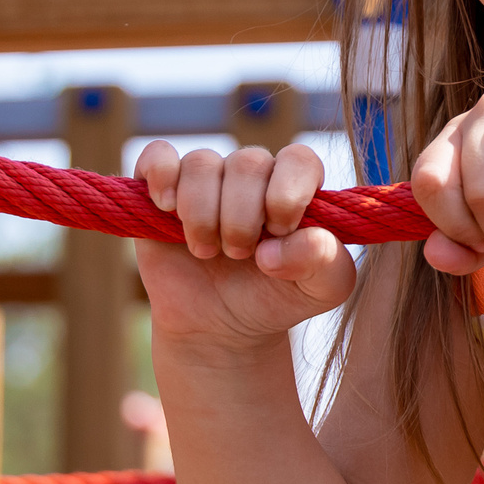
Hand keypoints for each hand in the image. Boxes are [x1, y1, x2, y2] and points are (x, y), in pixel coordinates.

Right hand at [134, 141, 356, 357]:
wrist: (221, 328)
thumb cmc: (275, 298)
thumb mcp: (322, 290)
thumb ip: (326, 262)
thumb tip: (285, 245)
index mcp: (294, 186)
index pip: (299, 159)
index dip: (287, 192)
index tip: (278, 231)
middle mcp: (251, 174)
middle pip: (248, 163)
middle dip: (242, 218)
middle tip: (239, 254)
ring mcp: (206, 179)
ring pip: (202, 163)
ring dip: (203, 214)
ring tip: (206, 251)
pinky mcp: (162, 188)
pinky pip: (157, 155)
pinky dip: (161, 176)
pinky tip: (168, 209)